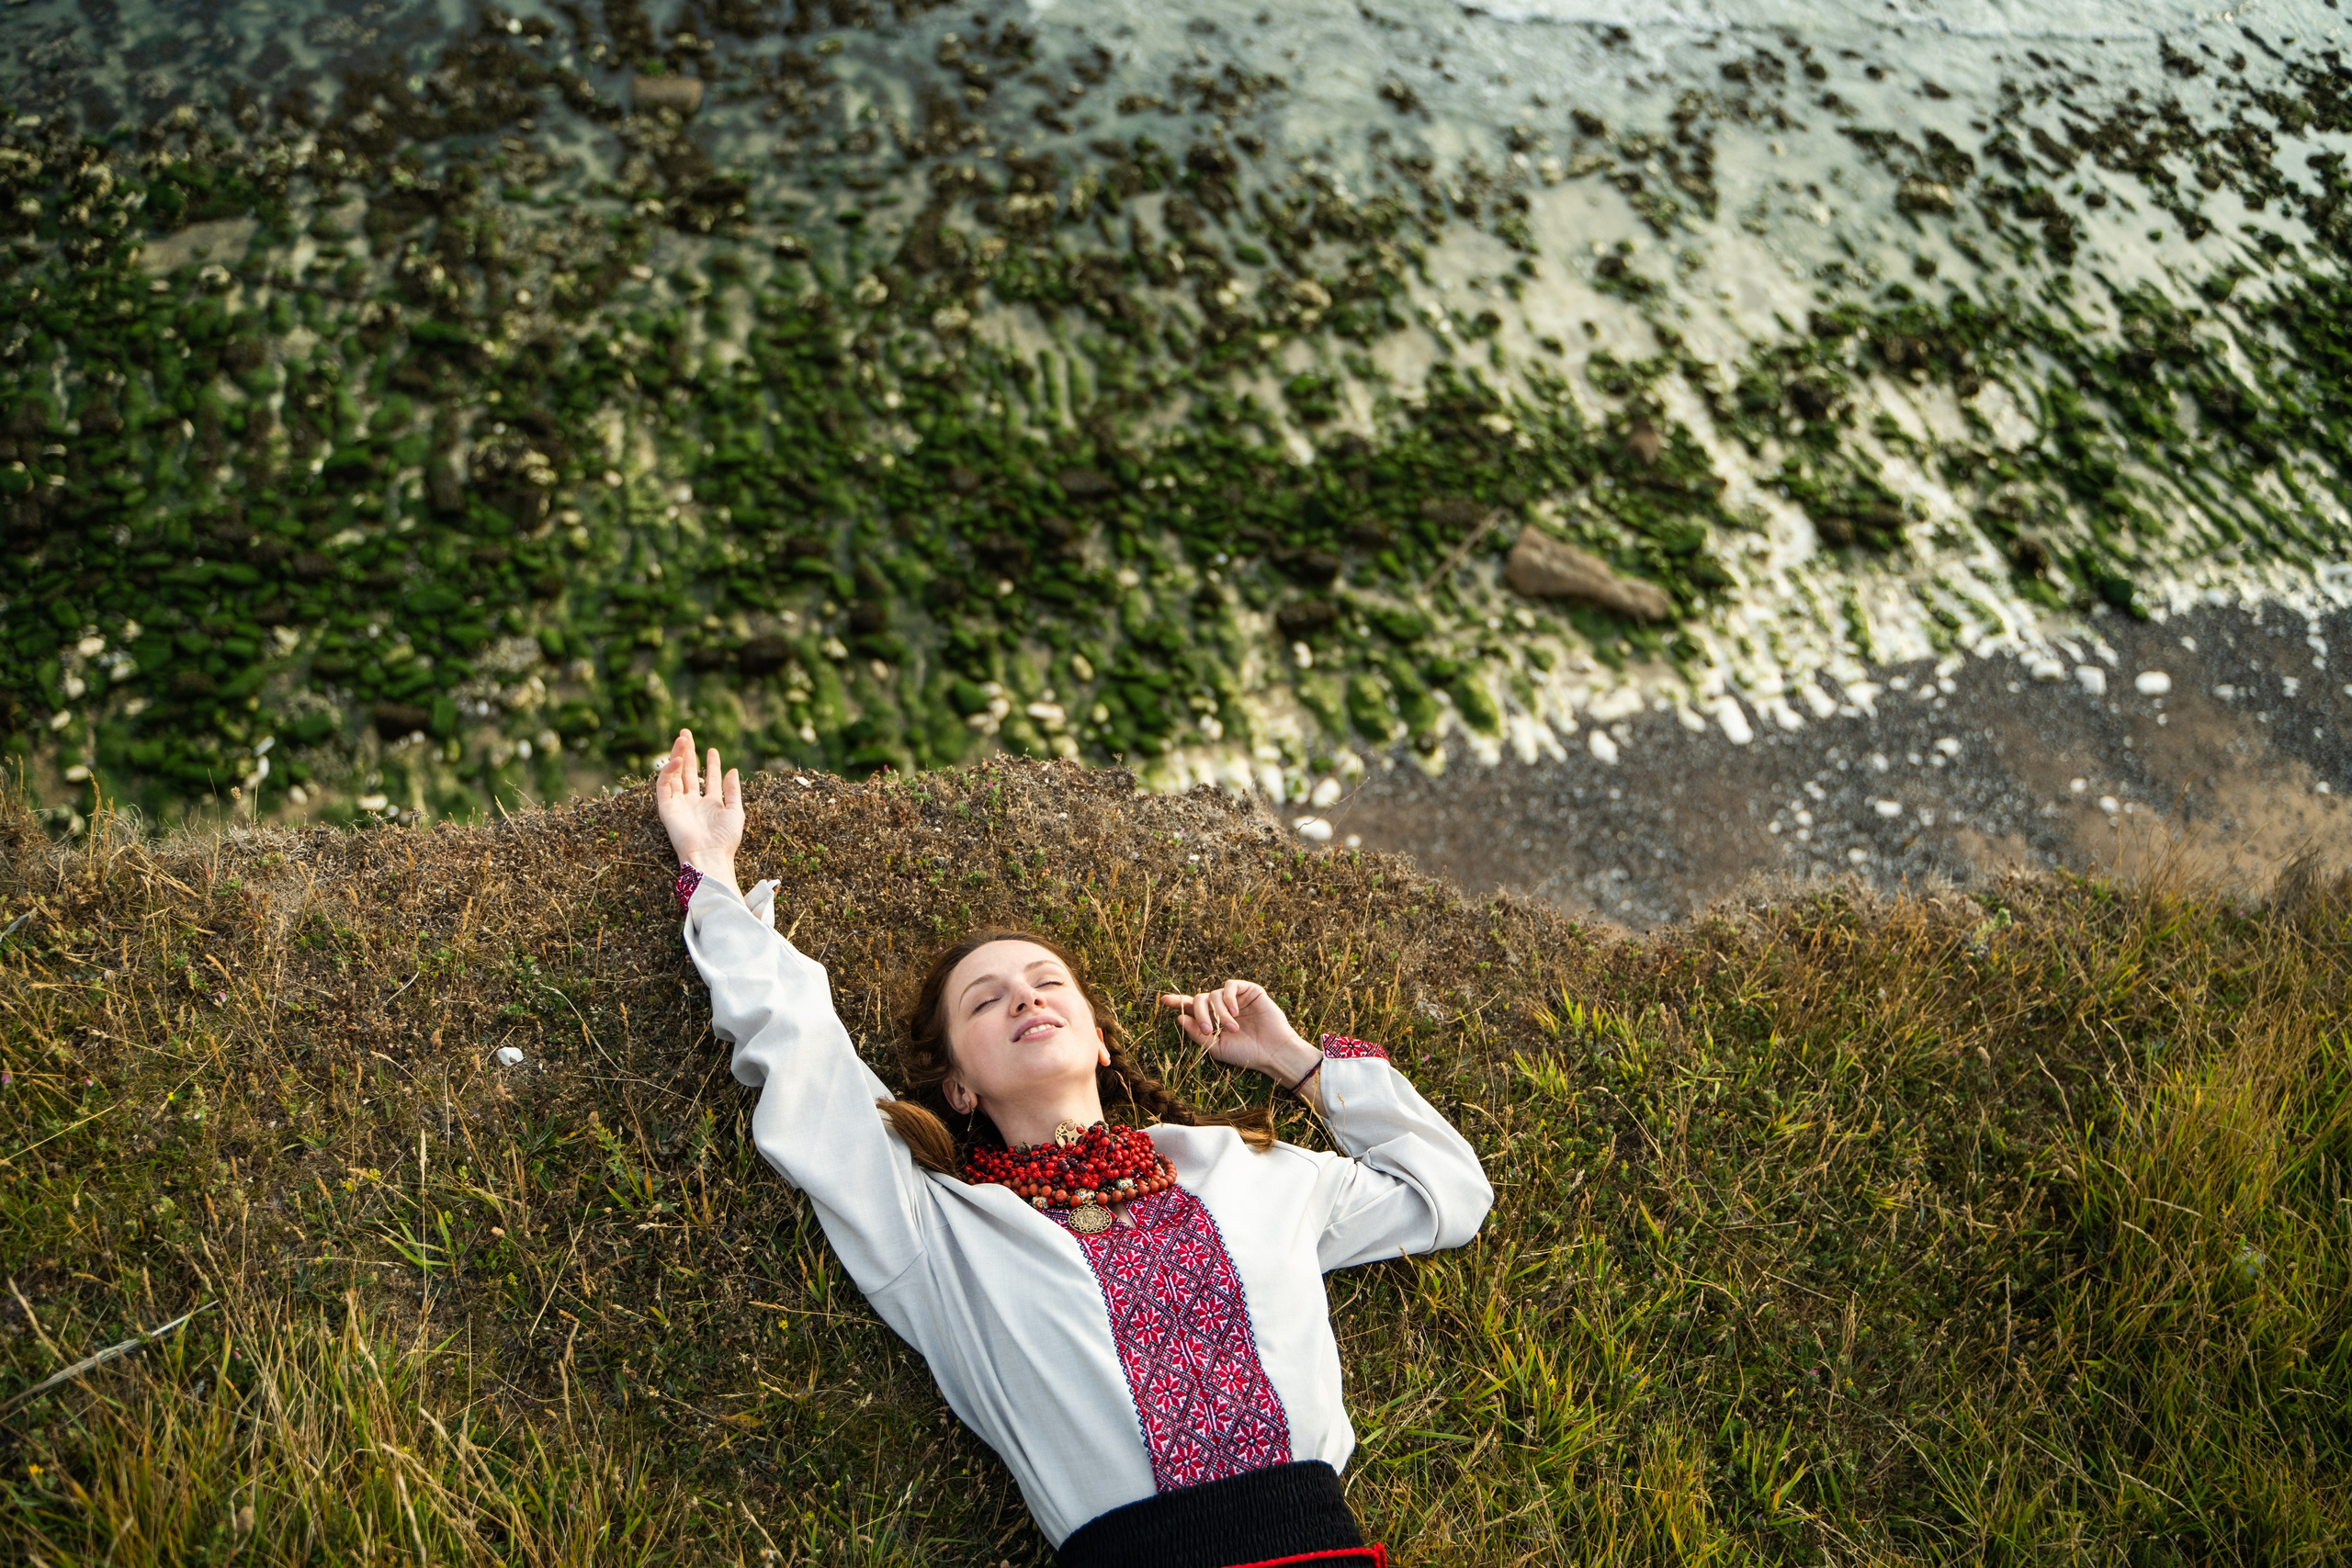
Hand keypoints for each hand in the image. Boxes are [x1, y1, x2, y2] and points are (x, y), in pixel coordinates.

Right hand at [655, 728, 741, 888]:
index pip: (709, 779)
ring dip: (677, 755)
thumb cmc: (725, 839)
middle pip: (689, 772)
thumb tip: (733, 770)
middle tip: (687, 733)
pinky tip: (678, 760)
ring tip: (683, 738)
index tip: (712, 749)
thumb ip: (732, 791)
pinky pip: (663, 785)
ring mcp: (679, 804)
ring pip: (675, 774)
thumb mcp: (735, 811)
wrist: (709, 856)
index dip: (711, 764)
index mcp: (710, 805)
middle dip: (688, 753)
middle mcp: (693, 803)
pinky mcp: (666, 808)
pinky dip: (668, 771)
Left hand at [1157, 979, 1319, 1085]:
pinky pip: (1230, 985)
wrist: (1272, 1051)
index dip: (1177, 1002)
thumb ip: (1198, 1034)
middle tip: (1209, 1029)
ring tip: (1232, 1027)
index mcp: (1212, 1020)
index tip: (1163, 1000)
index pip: (1191, 1008)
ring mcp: (1234, 998)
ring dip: (1219, 1012)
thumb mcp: (1216, 1048)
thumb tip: (1179, 1018)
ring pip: (1214, 994)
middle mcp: (1220, 1007)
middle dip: (1200, 1014)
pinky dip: (1228, 998)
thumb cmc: (1245, 1052)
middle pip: (1199, 999)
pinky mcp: (1249, 990)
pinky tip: (1235, 1012)